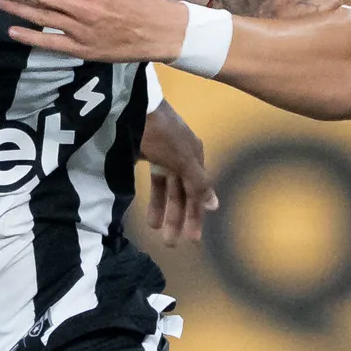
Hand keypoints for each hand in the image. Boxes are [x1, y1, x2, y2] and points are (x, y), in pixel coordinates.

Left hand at [137, 101, 218, 244]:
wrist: (135, 107)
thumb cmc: (162, 134)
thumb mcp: (183, 159)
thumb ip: (198, 183)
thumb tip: (215, 206)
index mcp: (195, 158)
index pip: (197, 194)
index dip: (195, 216)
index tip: (192, 240)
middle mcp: (183, 158)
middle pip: (182, 194)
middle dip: (177, 218)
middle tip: (170, 242)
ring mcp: (165, 156)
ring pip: (167, 189)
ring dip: (163, 209)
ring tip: (155, 230)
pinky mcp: (146, 153)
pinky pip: (154, 180)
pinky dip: (153, 195)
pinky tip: (148, 208)